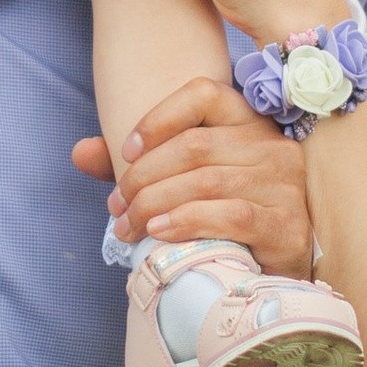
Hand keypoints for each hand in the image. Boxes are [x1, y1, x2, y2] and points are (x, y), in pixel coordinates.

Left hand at [71, 78, 315, 273]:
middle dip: (142, 176)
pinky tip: (160, 233)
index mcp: (248, 122)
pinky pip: (231, 215)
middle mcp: (272, 146)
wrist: (277, 273)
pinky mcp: (287, 225)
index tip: (125, 152)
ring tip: (129, 227)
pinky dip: (186, 222)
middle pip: (194, 145)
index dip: (157, 118)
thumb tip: (79, 152)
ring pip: (207, 181)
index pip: (203, 93)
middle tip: (117, 206)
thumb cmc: (225, 221)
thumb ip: (137, 166)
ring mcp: (284, 185)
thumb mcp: (182, 184)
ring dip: (155, 204)